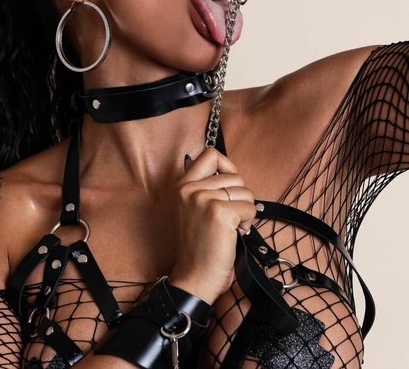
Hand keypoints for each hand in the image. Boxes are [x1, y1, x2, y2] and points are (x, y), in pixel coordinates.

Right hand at [168, 148, 255, 304]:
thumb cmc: (199, 247)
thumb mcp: (193, 209)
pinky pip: (249, 208)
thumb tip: (229, 172)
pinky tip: (235, 234)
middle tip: (230, 217)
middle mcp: (189, 189)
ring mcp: (203, 199)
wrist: (194, 277)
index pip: (210, 155)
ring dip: (245, 211)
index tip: (229, 186)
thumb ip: (205, 188)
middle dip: (240, 197)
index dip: (227, 167)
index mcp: (182, 186)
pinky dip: (248, 222)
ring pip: (245, 191)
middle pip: (235, 176)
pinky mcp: (219, 212)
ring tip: (231, 227)